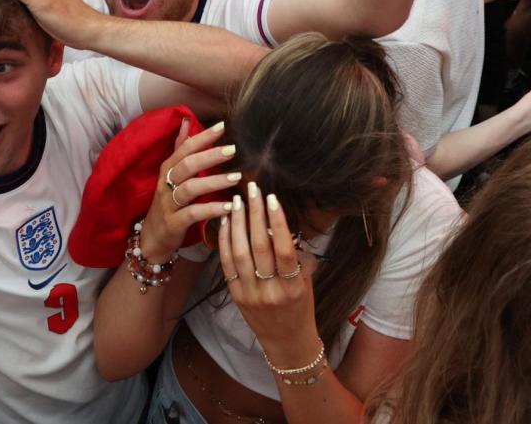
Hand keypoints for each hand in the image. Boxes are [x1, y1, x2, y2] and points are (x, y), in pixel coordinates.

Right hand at [138, 119, 237, 259]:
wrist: (151, 239)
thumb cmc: (167, 204)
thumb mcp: (170, 175)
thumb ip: (180, 149)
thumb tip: (186, 120)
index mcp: (167, 170)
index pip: (184, 148)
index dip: (202, 137)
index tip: (223, 126)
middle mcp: (165, 184)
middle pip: (187, 165)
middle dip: (210, 156)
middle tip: (233, 150)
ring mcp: (168, 204)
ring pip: (190, 188)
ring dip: (214, 181)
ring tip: (236, 177)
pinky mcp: (173, 224)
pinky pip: (193, 214)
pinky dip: (211, 209)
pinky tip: (229, 207)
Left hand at [218, 182, 321, 360]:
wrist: (286, 340)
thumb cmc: (300, 306)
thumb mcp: (305, 282)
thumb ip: (294, 256)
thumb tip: (277, 224)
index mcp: (293, 287)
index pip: (284, 249)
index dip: (277, 222)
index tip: (272, 198)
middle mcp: (270, 291)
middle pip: (259, 246)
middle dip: (255, 214)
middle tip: (252, 189)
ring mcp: (250, 294)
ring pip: (239, 253)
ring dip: (238, 223)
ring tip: (237, 200)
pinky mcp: (235, 296)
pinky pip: (227, 264)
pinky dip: (225, 240)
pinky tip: (227, 221)